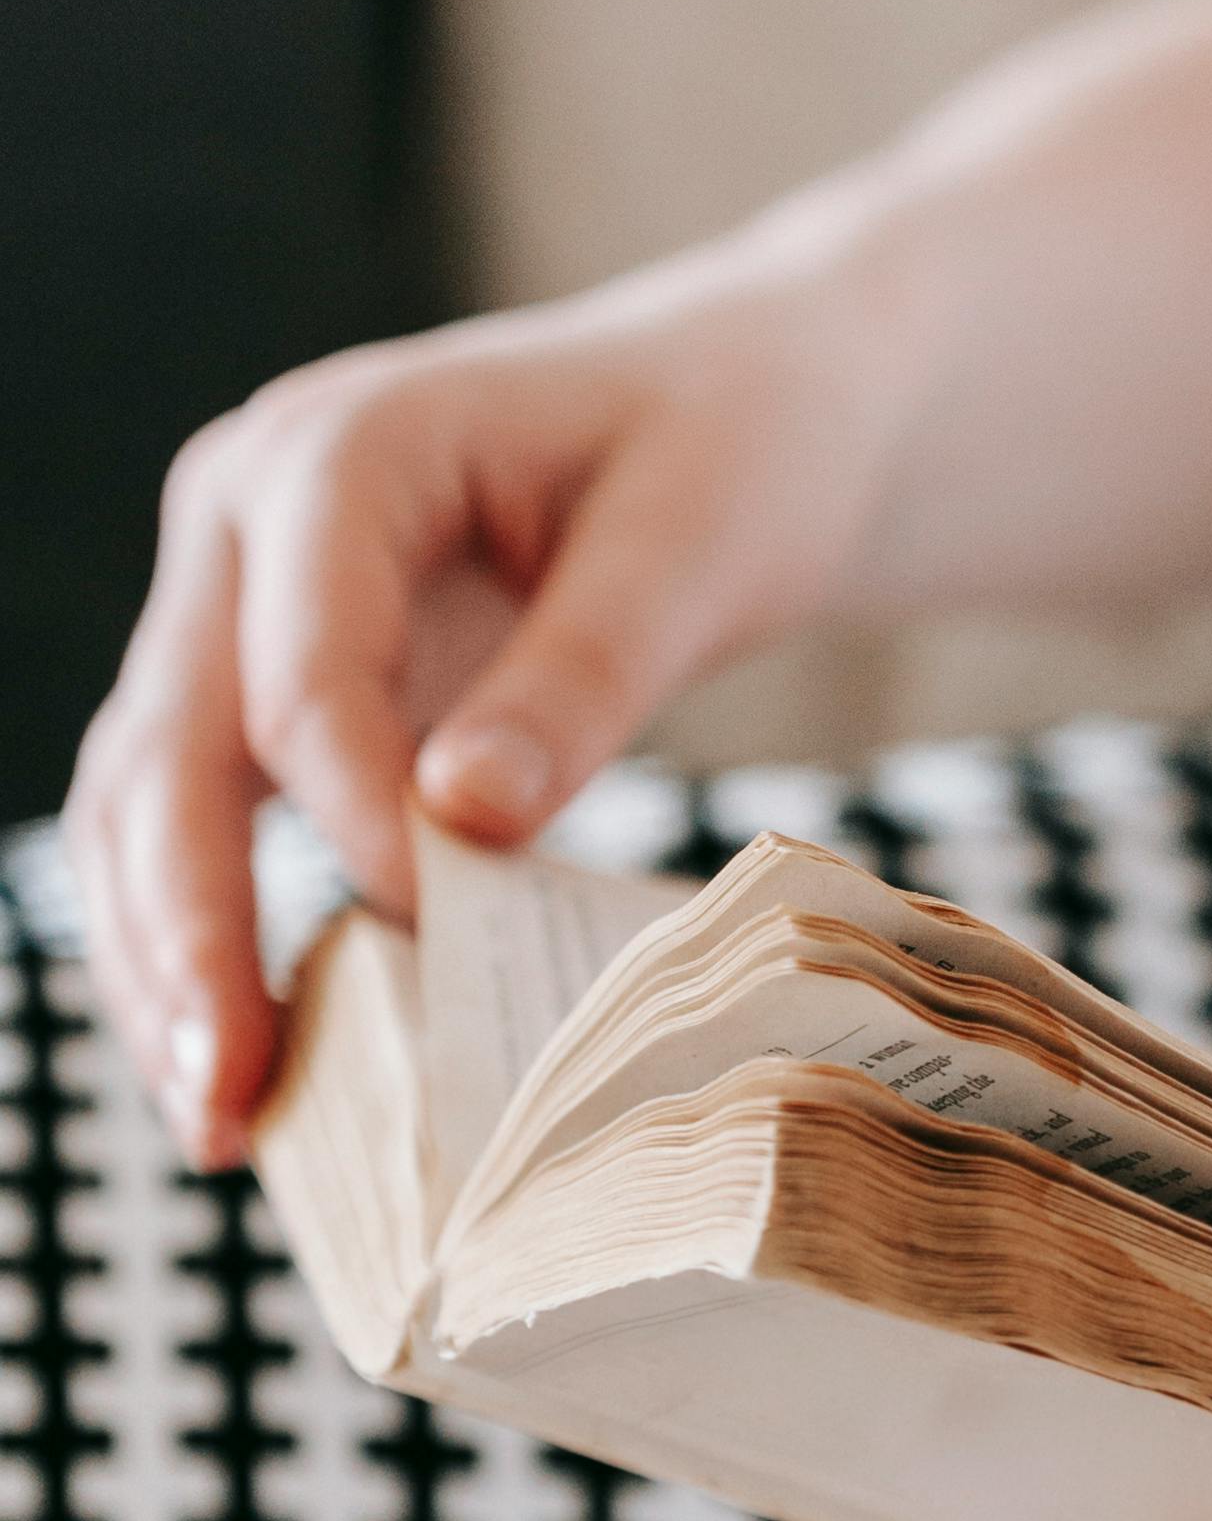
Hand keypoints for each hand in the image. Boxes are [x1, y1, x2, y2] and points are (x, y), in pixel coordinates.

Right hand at [65, 275, 890, 1166]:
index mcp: (343, 447)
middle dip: (187, 933)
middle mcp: (250, 513)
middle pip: (171, 747)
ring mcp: (241, 593)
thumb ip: (581, 676)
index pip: (298, 672)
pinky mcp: (267, 674)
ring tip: (222, 1123)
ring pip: (147, 798)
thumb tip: (459, 830)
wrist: (755, 398)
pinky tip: (251, 1057)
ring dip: (167, 960)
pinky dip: (208, 934)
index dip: (350, 819)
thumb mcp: (699, 543)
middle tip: (230, 1102)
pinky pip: (202, 816)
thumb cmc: (741, 444)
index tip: (436, 931)